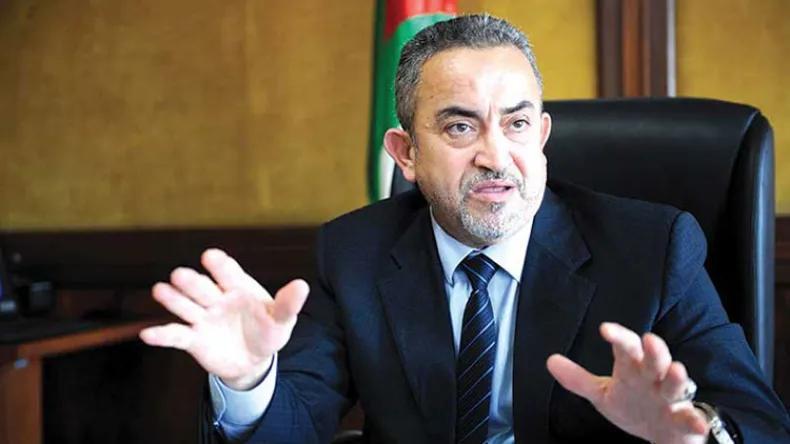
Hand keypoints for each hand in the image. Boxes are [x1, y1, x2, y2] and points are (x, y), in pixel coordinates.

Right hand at [139, 248, 307, 389]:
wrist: (254, 360)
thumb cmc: (268, 331)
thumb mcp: (281, 320)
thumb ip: (288, 304)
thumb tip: (302, 285)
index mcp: (238, 287)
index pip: (228, 273)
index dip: (220, 265)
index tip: (211, 256)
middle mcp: (216, 298)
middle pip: (202, 287)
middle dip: (191, 282)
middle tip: (180, 275)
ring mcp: (202, 317)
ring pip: (185, 306)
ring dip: (173, 299)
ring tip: (161, 290)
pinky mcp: (193, 339)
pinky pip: (175, 335)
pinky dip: (161, 335)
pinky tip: (147, 334)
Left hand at [546, 322, 708, 443]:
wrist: (661, 435)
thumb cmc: (633, 406)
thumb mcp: (602, 393)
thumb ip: (578, 379)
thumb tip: (550, 361)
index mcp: (633, 369)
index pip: (626, 348)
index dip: (618, 337)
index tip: (605, 330)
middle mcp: (654, 379)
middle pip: (656, 360)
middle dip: (655, 351)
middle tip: (650, 340)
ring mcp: (671, 399)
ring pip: (676, 385)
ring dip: (676, 378)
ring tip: (676, 370)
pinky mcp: (685, 421)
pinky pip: (692, 418)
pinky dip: (695, 419)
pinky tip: (695, 420)